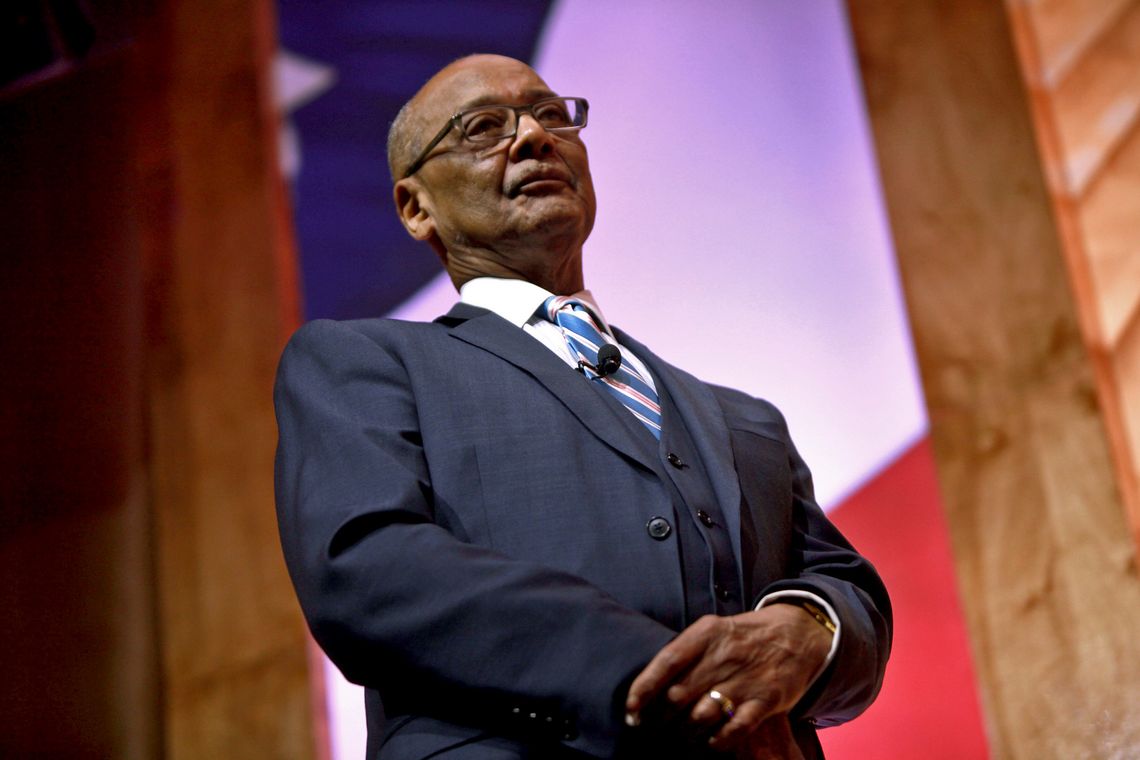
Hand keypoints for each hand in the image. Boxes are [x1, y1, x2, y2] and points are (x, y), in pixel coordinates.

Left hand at [624, 605, 829, 752]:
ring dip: (687, 730)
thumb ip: (686, 652)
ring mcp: (746, 679)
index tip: (631, 710)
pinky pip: (735, 728)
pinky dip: (720, 740)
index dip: (643, 689)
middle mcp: (723, 655)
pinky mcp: (766, 699)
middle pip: (680, 694)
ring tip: (678, 738)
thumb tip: (650, 683)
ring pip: (703, 714)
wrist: (797, 633)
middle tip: (652, 728)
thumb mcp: (714, 630)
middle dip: (661, 716)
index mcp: (706, 633)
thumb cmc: (743, 637)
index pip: (666, 662)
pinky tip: (712, 742)